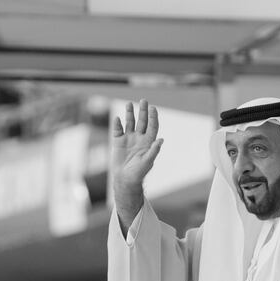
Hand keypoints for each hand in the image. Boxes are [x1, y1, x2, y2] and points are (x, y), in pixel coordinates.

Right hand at [111, 100, 163, 232]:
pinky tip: (118, 119)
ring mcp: (128, 139)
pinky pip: (118, 130)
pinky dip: (118, 124)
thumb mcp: (148, 162)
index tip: (153, 109)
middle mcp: (139, 138)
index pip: (152, 126)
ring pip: (130, 123)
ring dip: (130, 114)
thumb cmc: (138, 173)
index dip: (153, 117)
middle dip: (143, 111)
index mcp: (148, 142)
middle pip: (142, 122)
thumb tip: (161, 140)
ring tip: (129, 104)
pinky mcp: (118, 142)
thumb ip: (154, 150)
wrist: (124, 179)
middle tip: (143, 101)